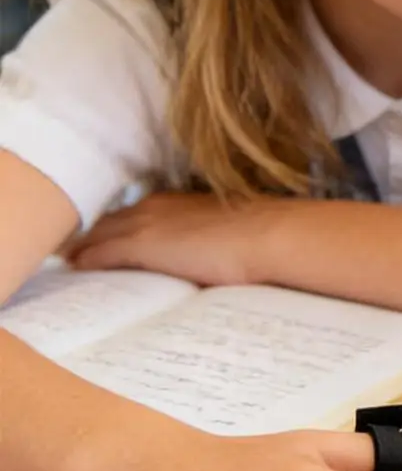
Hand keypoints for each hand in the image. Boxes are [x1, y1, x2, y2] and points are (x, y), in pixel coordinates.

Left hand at [65, 192, 283, 285]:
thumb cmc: (258, 236)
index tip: (94, 239)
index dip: (108, 227)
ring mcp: (146, 223)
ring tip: (63, 259)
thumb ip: (201, 239)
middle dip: (85, 234)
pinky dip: (86, 259)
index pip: (127, 215)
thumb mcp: (221, 232)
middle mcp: (153, 206)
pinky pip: (101, 251)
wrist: (268, 235)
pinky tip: (74, 268)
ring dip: (80, 246)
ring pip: (97, 233)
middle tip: (64, 248)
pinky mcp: (143, 244)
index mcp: (172, 202)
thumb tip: (202, 256)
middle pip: (105, 220)